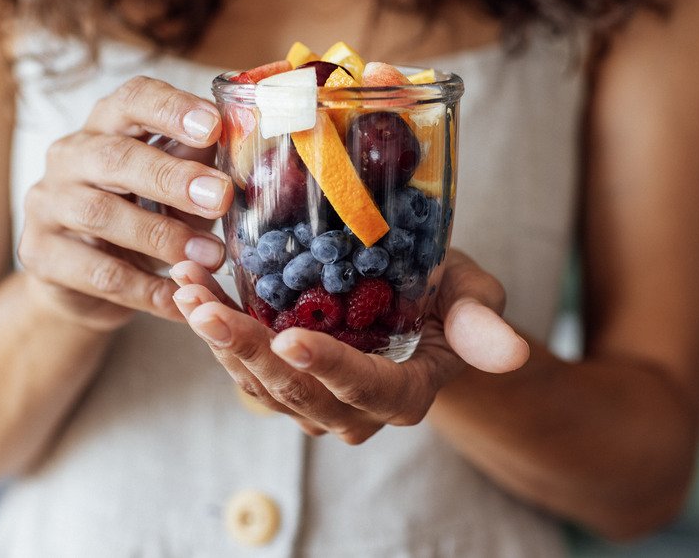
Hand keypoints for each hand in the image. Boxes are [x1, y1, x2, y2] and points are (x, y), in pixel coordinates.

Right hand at [18, 76, 232, 330]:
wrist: (83, 279)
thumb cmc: (141, 214)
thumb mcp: (172, 186)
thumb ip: (199, 164)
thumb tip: (245, 149)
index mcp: (107, 125)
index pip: (133, 99)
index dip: (171, 109)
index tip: (213, 125)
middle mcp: (70, 155)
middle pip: (116, 158)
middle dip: (172, 177)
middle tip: (220, 196)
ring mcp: (48, 204)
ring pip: (102, 216)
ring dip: (163, 237)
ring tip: (211, 256)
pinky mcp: (41, 254)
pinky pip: (98, 274)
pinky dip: (146, 289)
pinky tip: (181, 299)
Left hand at [169, 249, 528, 443]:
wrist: (409, 301)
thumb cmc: (444, 296)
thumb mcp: (470, 296)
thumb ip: (481, 323)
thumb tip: (512, 354)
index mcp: (405, 394)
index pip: (367, 390)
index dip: (330, 368)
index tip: (291, 336)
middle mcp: (351, 411)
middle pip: (296, 392)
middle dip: (247, 349)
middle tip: (206, 306)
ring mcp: (309, 401)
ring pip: (256, 383)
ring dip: (216, 338)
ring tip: (186, 287)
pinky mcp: (277, 382)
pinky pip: (238, 366)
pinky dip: (211, 329)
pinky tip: (188, 286)